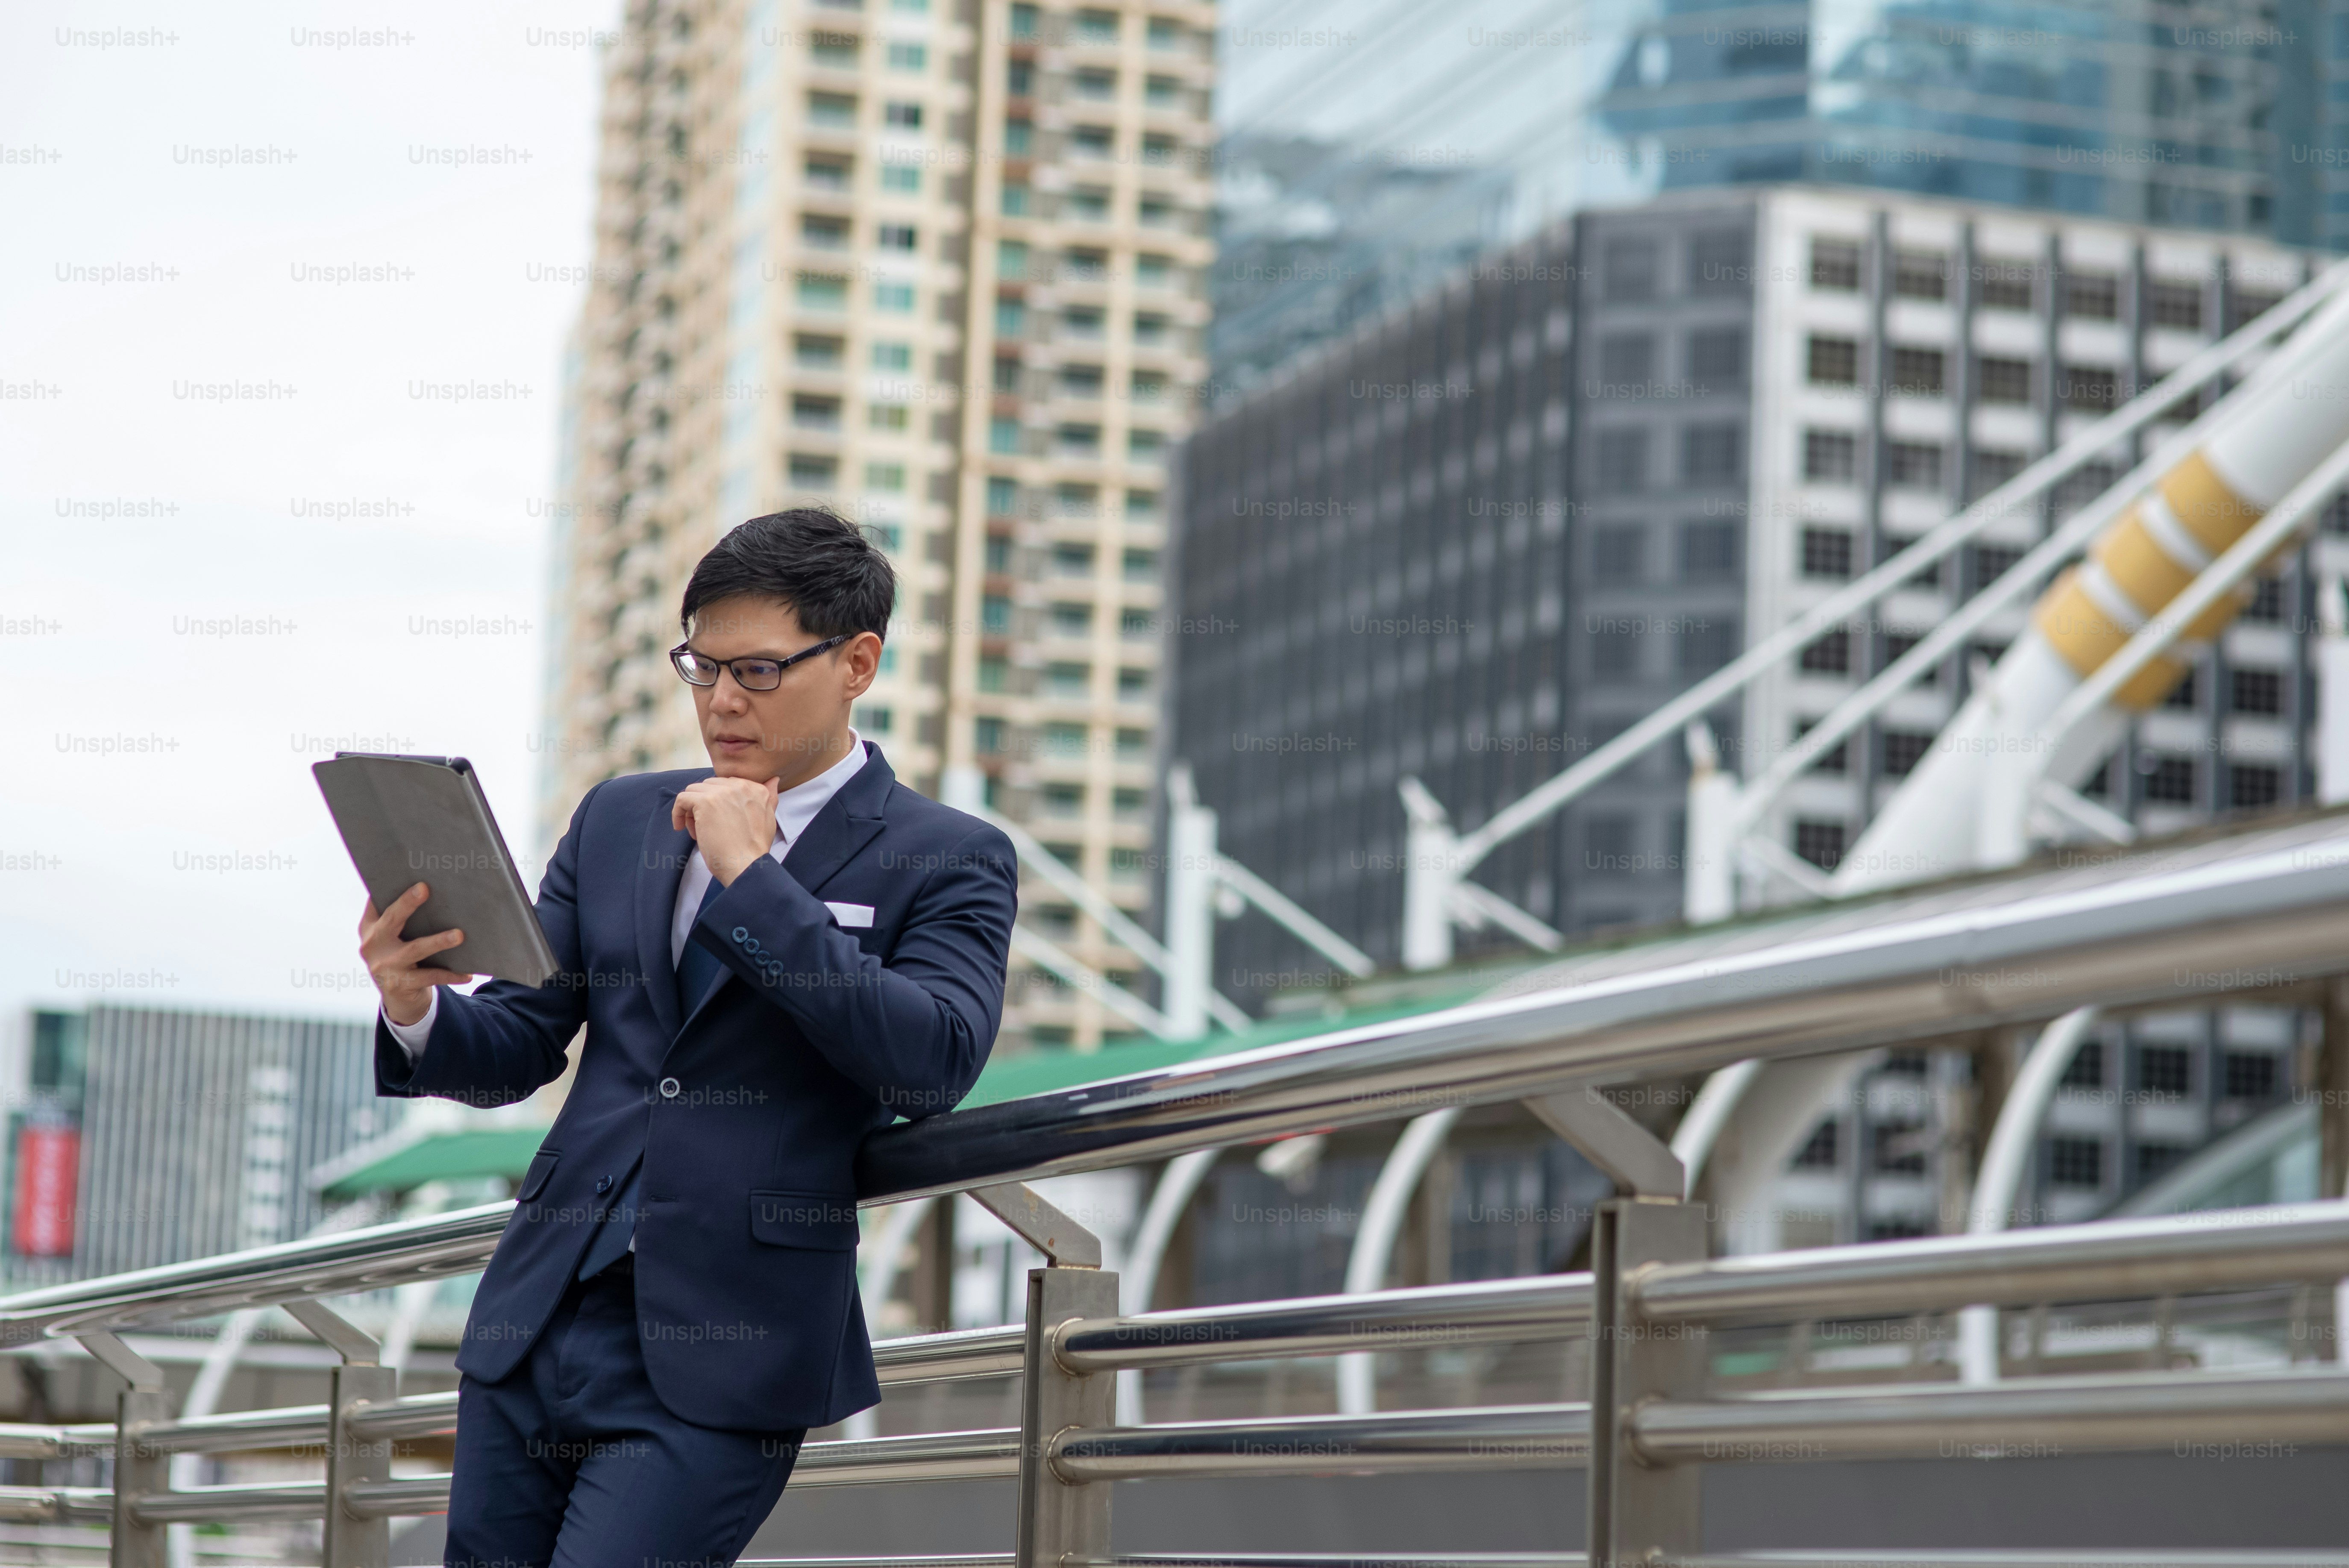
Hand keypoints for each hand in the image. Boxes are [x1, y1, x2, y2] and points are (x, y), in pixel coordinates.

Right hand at [360, 882, 474, 1025]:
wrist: (398, 999)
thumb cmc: (402, 957)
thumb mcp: (393, 938)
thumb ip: (401, 917)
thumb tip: (430, 886)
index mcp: (370, 928)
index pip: (376, 903)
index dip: (387, 887)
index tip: (405, 871)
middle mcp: (373, 945)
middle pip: (391, 920)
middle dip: (407, 903)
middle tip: (424, 888)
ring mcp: (385, 966)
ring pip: (414, 949)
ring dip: (438, 941)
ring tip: (459, 935)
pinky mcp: (400, 985)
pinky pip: (430, 976)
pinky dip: (451, 974)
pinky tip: (468, 973)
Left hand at [673, 775, 780, 884]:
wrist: (745, 865)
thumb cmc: (754, 849)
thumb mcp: (769, 819)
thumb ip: (769, 797)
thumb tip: (773, 780)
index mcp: (756, 788)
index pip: (726, 785)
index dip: (718, 802)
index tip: (718, 819)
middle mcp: (740, 786)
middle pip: (709, 786)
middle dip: (704, 804)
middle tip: (706, 827)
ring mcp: (722, 792)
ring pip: (694, 791)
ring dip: (692, 810)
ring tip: (697, 830)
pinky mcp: (705, 801)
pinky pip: (682, 799)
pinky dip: (678, 812)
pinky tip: (680, 827)